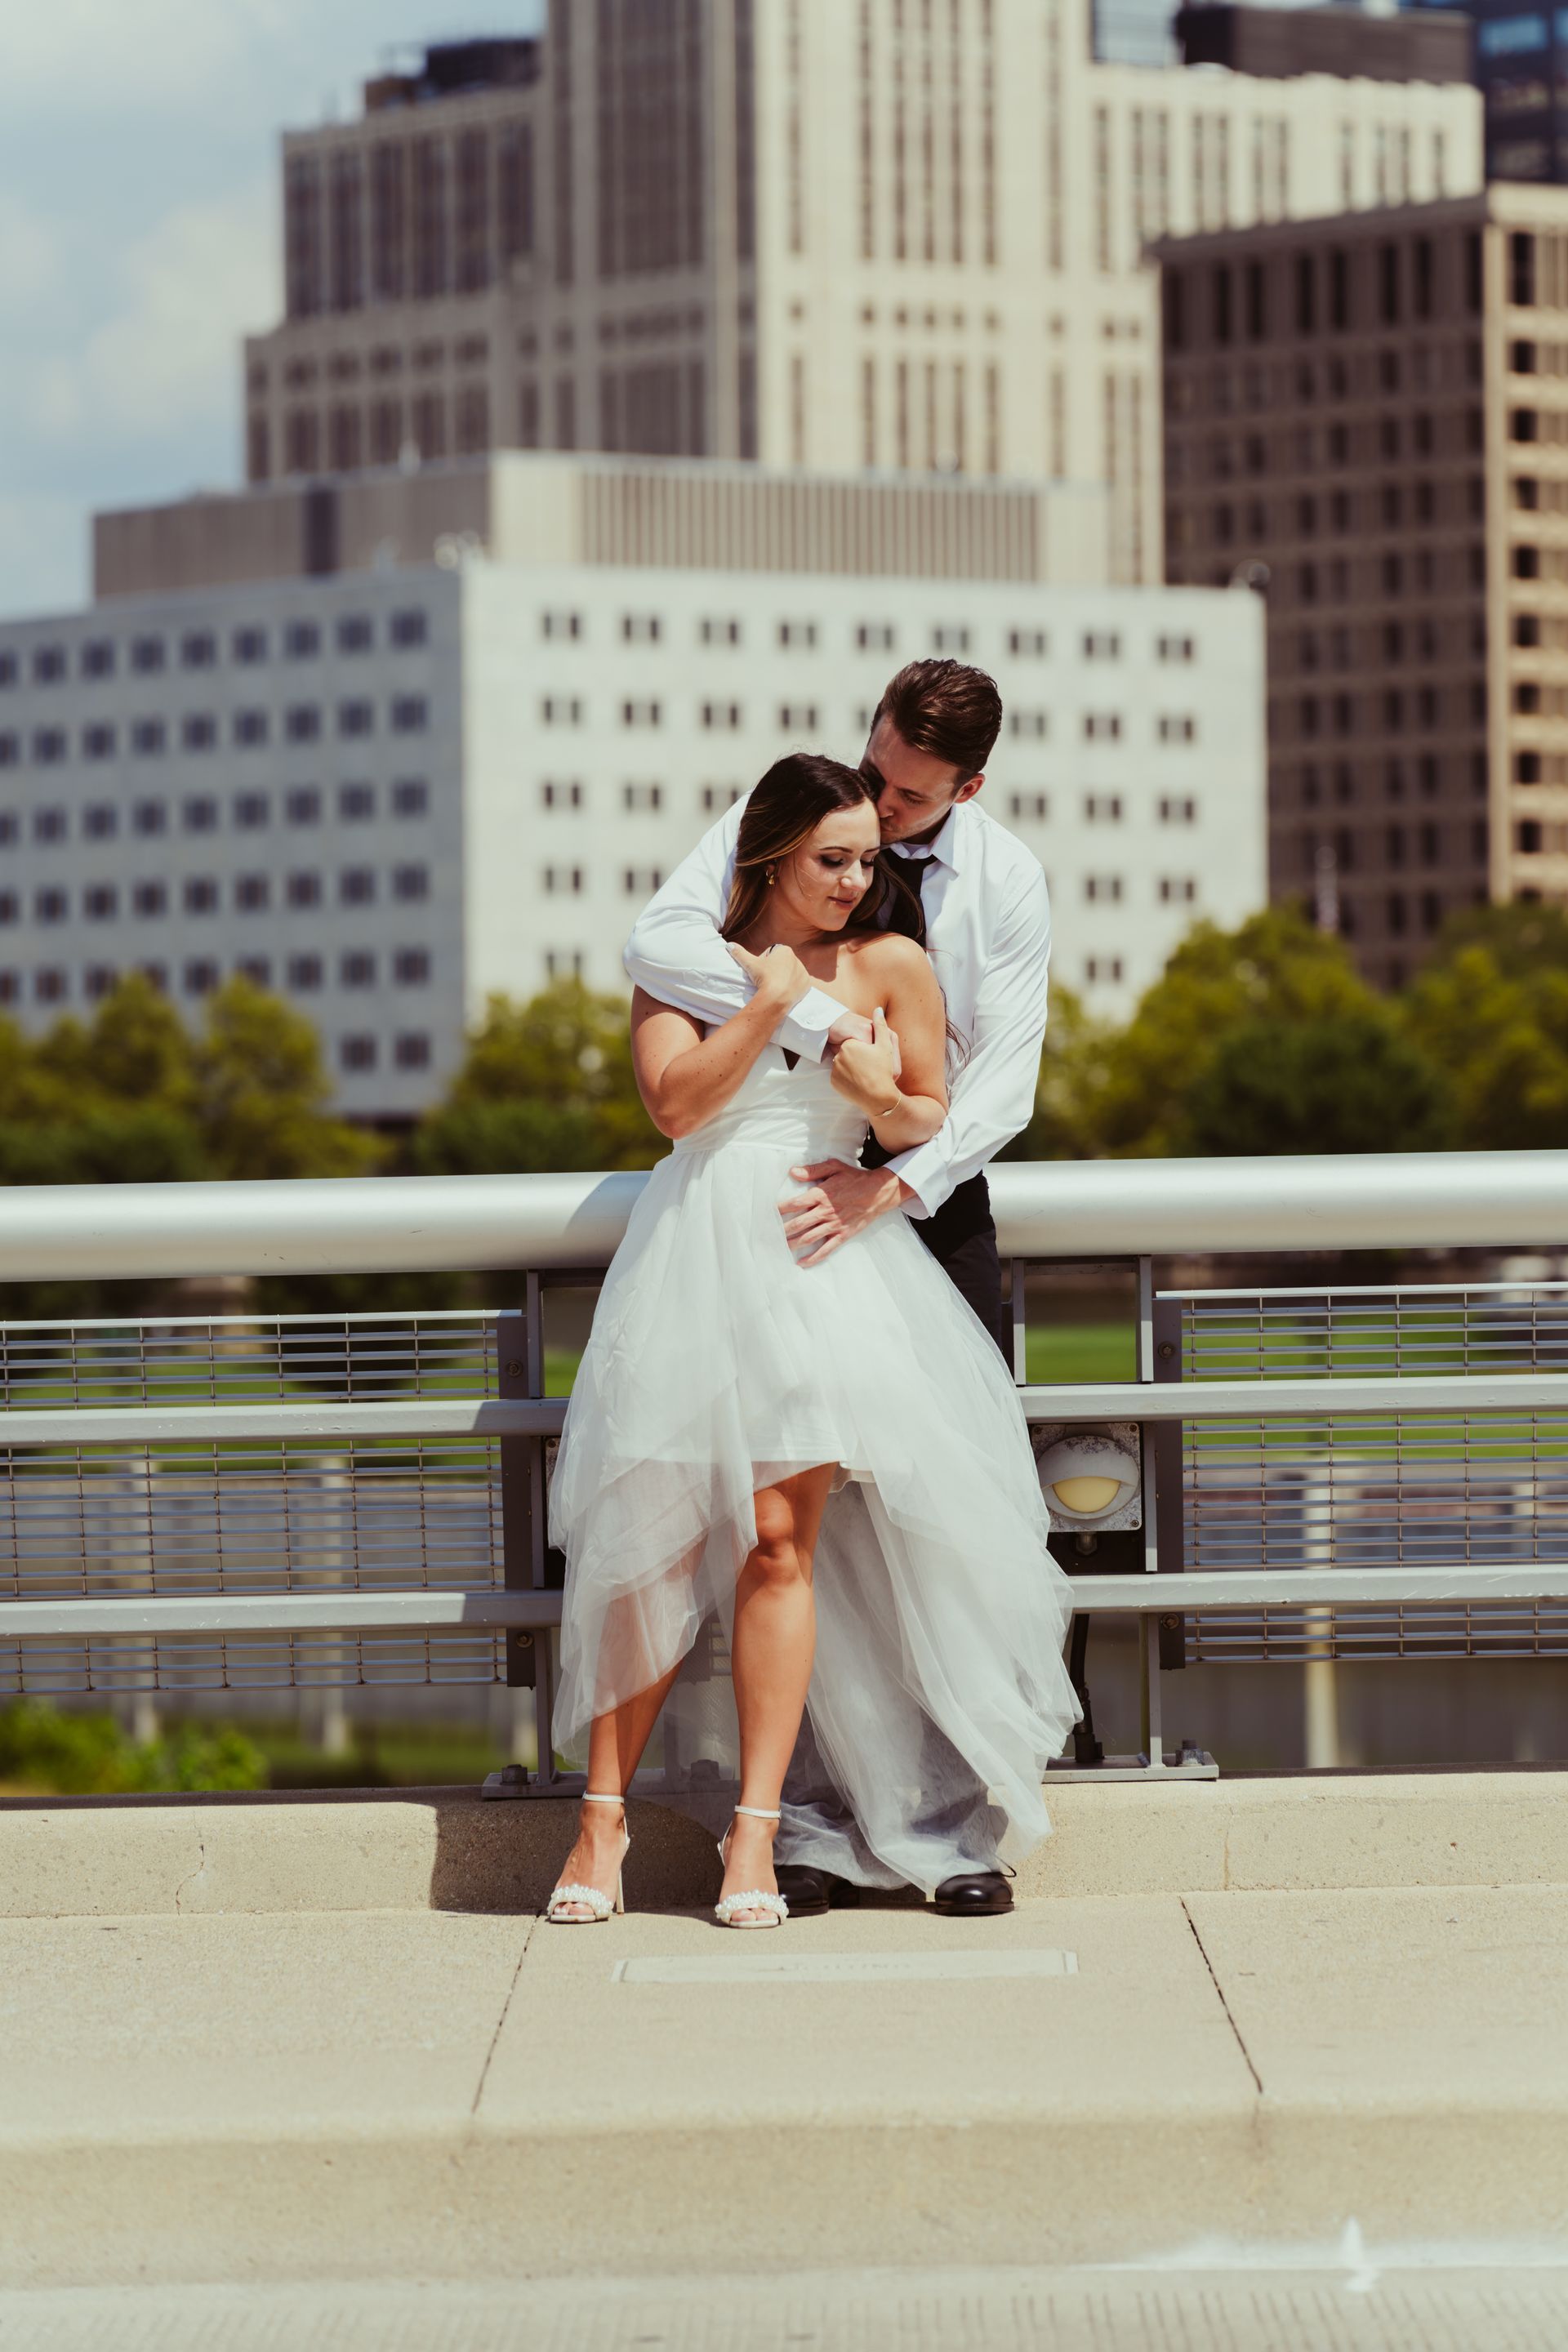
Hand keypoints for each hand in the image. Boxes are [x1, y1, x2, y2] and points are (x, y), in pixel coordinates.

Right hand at [728, 940, 811, 1013]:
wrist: (777, 997)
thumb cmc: (763, 977)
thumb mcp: (749, 964)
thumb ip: (739, 953)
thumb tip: (729, 945)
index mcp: (784, 950)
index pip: (771, 954)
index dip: (764, 962)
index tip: (761, 972)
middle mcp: (796, 959)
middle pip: (781, 964)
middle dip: (774, 970)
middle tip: (766, 981)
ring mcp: (803, 972)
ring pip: (790, 974)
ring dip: (783, 979)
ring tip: (775, 987)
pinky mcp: (807, 984)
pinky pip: (799, 984)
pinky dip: (793, 987)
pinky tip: (784, 992)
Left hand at [779, 1160, 911, 1267]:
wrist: (879, 1192)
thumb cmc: (855, 1178)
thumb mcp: (835, 1167)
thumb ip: (813, 1170)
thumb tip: (793, 1172)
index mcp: (821, 1194)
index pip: (795, 1203)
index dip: (779, 1209)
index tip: (768, 1213)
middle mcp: (826, 1212)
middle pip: (798, 1224)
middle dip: (781, 1230)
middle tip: (767, 1235)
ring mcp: (834, 1225)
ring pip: (809, 1237)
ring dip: (792, 1244)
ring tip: (778, 1248)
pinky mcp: (843, 1235)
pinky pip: (826, 1249)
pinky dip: (813, 1258)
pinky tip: (801, 1263)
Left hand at [829, 1007, 902, 1117]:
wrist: (878, 1098)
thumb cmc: (883, 1070)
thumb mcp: (884, 1046)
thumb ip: (880, 1026)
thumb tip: (878, 1009)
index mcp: (849, 1045)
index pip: (856, 1043)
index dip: (866, 1050)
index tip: (873, 1059)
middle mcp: (839, 1056)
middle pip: (849, 1054)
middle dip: (858, 1059)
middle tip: (871, 1069)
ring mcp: (834, 1070)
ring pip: (844, 1065)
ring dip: (852, 1068)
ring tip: (865, 1076)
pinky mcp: (833, 1083)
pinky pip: (840, 1077)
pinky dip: (847, 1079)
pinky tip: (858, 1082)